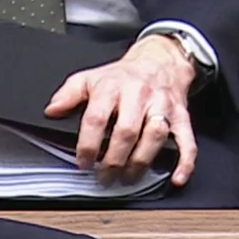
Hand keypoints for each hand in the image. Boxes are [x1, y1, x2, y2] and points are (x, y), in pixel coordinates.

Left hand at [44, 35, 197, 185]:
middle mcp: (139, 96)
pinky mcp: (181, 116)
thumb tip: (51, 110)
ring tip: (128, 178)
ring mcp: (162, 106)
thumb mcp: (90, 78)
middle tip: (104, 176)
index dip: (87, 144)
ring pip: (154, 137)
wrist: (160, 60)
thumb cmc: (122, 75)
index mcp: (112, 87)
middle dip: (113, 159)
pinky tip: (175, 178)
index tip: (82, 162)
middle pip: (126, 132)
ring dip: (140, 162)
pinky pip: (187, 141)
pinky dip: (185, 162)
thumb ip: (68, 94)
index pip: (96, 118)